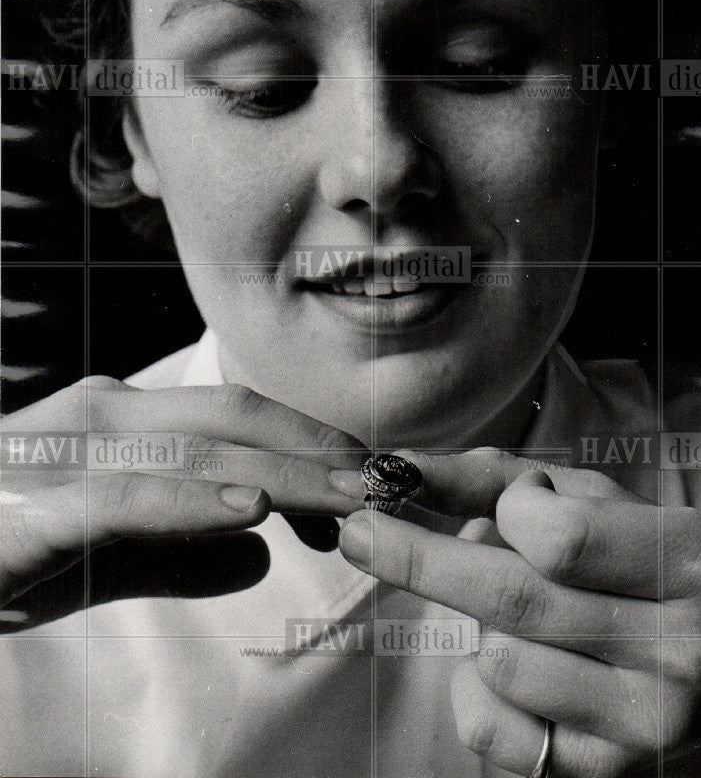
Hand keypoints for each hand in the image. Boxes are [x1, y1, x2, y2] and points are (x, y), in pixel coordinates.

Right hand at [0, 377, 364, 626]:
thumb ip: (177, 547)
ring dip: (284, 471)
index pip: (239, 419)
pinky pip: (126, 498)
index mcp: (123, 422)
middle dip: (319, 449)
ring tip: (353, 495)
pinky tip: (251, 511)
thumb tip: (258, 547)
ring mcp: (67, 455)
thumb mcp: (105, 551)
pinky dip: (191, 501)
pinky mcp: (36, 507)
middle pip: (235, 423)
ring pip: (197, 451)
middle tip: (391, 483)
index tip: (372, 475)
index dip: (312, 440)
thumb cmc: (2, 546)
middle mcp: (101, 420)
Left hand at [338, 448, 700, 776]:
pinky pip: (488, 727)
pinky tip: (516, 664)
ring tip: (523, 612)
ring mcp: (645, 730)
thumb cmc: (655, 569)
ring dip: (478, 624)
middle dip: (415, 555)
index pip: (559, 539)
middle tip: (360, 528)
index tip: (508, 507)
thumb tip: (403, 469)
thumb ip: (504, 479)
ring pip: (495, 660)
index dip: (514, 512)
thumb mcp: (603, 505)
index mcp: (693, 566)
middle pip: (510, 600)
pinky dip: (474, 685)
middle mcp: (681, 656)